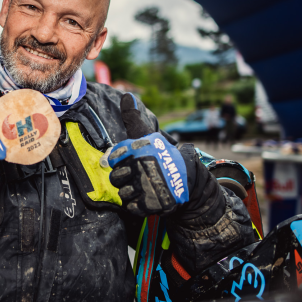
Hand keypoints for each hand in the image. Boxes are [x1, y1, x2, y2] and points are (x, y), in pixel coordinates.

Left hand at [107, 94, 189, 215]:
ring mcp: (147, 186)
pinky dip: (137, 205)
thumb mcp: (148, 133)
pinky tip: (145, 197)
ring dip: (130, 192)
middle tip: (138, 175)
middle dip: (125, 178)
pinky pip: (131, 207)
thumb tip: (126, 94)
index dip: (120, 161)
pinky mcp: (152, 204)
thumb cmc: (162, 155)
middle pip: (115, 178)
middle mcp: (143, 166)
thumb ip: (133, 117)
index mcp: (140, 148)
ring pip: (122, 193)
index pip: (114, 158)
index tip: (131, 161)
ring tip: (143, 186)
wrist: (188, 180)